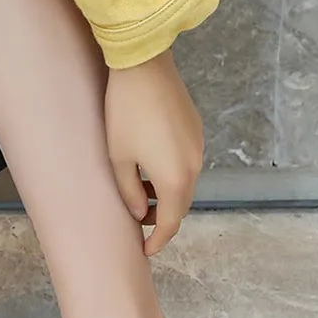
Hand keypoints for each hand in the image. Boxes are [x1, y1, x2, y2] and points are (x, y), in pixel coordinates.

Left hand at [105, 51, 203, 255]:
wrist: (144, 66)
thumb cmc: (125, 114)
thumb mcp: (119, 159)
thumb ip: (130, 192)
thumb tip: (139, 213)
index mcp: (174, 180)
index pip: (169, 223)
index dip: (157, 241)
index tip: (145, 251)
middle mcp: (194, 167)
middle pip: (180, 207)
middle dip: (161, 220)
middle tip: (140, 225)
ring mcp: (198, 148)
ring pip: (185, 186)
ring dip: (166, 197)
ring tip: (141, 195)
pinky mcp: (195, 132)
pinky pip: (187, 166)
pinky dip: (172, 178)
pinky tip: (151, 169)